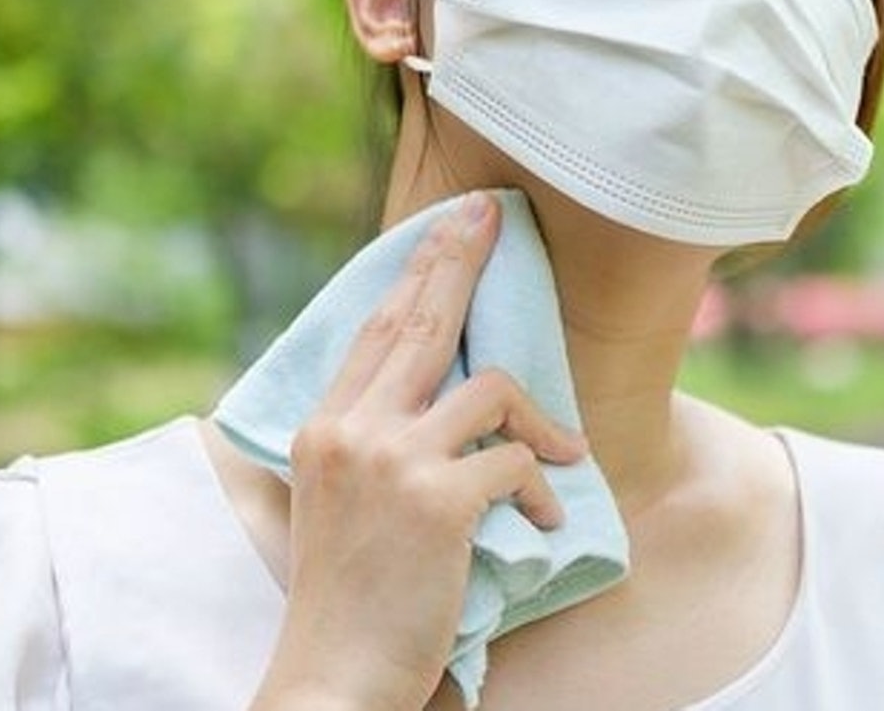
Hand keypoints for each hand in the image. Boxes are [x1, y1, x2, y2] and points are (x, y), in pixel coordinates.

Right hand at [250, 192, 587, 710]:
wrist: (333, 676)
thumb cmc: (348, 597)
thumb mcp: (343, 500)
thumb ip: (375, 441)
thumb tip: (439, 394)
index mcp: (324, 428)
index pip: (378, 331)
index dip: (419, 272)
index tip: (450, 227)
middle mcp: (351, 431)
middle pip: (422, 323)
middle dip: (462, 261)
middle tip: (496, 217)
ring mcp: (392, 460)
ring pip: (491, 391)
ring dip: (540, 425)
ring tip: (559, 459)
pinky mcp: (437, 500)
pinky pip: (517, 462)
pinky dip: (541, 489)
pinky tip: (540, 521)